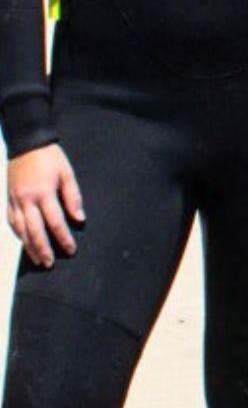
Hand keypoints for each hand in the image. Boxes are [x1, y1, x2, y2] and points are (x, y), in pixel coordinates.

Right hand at [6, 143, 81, 265]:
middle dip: (43, 248)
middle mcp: (26, 199)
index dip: (63, 238)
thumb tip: (79, 218)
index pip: (55, 222)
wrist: (27, 144)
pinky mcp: (8, 199)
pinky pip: (11, 220)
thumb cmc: (50, 158)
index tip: (71, 249)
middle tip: (50, 263)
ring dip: (29, 245)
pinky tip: (24, 241)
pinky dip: (17, 233)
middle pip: (34, 230)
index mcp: (43, 193)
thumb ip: (73, 197)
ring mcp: (14, 200)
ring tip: (38, 259)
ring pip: (20, 229)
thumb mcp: (67, 174)